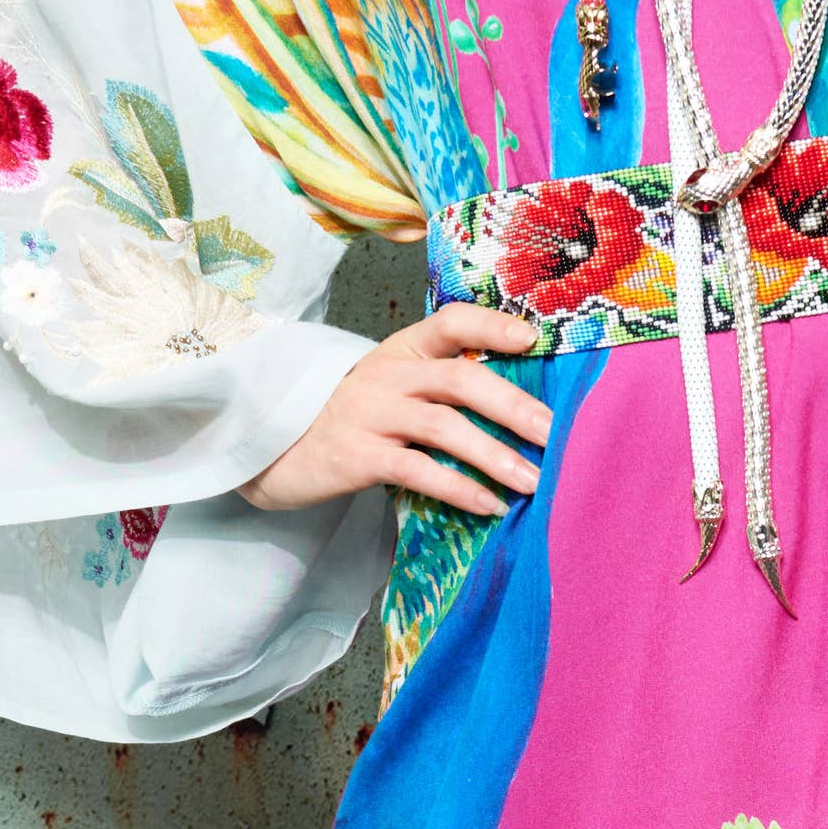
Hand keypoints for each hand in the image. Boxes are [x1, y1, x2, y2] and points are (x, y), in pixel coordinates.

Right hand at [243, 304, 551, 518]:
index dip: (492, 327)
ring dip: (495, 455)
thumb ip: (439, 386)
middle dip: (514, 406)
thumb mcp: (391, 388)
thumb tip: (520, 405)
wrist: (271, 450)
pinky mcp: (356, 456)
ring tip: (534, 480)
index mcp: (401, 349)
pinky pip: (417, 470)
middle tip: (555, 434)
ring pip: (444, 426)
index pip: (450, 322)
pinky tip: (490, 506)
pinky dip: (459, 488)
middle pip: (460, 378)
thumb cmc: (351, 420)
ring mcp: (369, 414)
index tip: (532, 342)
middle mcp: (386, 374)